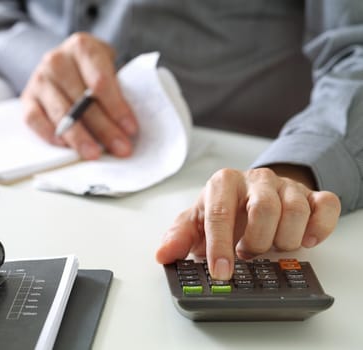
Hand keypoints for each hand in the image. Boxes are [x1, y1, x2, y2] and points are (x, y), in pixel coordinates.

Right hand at [20, 32, 137, 159]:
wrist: (64, 62)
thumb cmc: (91, 69)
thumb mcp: (108, 67)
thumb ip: (118, 89)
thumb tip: (128, 128)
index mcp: (82, 47)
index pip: (100, 82)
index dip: (117, 108)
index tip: (131, 129)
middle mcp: (57, 60)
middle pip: (83, 101)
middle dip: (105, 129)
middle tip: (121, 148)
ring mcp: (39, 79)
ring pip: (61, 113)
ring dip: (80, 138)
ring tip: (94, 154)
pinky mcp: (27, 98)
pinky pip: (35, 120)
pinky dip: (50, 134)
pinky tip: (65, 146)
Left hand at [155, 167, 340, 279]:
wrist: (250, 194)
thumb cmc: (223, 209)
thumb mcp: (196, 222)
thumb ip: (179, 237)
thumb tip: (163, 255)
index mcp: (223, 183)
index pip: (220, 213)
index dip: (220, 245)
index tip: (220, 271)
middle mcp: (255, 179)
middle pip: (263, 209)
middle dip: (256, 242)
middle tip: (248, 253)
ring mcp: (285, 185)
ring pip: (295, 210)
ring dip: (284, 239)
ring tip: (271, 246)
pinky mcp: (311, 195)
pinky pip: (326, 206)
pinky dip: (319, 228)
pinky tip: (305, 240)